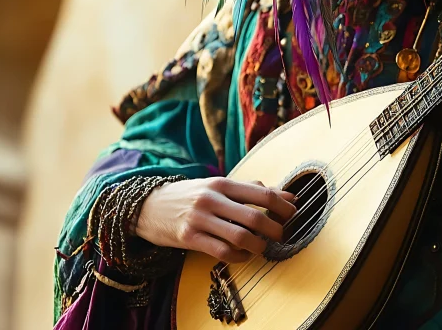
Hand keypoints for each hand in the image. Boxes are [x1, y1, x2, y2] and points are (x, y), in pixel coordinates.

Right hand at [135, 177, 296, 263]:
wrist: (148, 206)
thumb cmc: (192, 195)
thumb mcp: (219, 186)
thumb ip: (252, 190)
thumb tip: (289, 196)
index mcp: (222, 183)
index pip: (261, 194)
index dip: (283, 207)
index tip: (293, 214)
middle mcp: (211, 199)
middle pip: (254, 217)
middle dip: (275, 230)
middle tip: (282, 235)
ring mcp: (199, 219)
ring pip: (240, 237)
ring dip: (258, 246)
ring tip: (263, 247)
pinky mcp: (189, 238)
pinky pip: (222, 252)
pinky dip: (239, 257)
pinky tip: (244, 255)